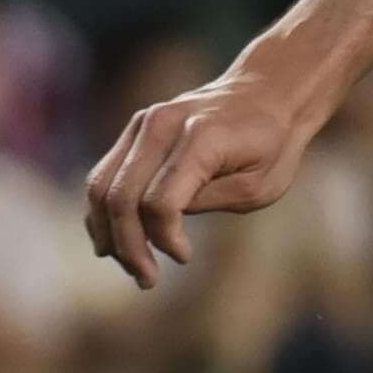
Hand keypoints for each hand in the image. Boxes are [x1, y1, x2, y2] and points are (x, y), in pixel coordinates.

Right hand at [82, 63, 322, 285]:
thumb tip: (162, 222)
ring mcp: (143, 123)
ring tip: (132, 265)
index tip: (184, 257)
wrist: (266, 94)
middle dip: (128, 246)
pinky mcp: (135, 130)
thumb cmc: (271, 146)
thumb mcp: (260, 186)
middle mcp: (162, 125)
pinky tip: (115, 242)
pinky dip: (104, 211)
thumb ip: (210, 201)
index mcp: (200, 137)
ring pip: (102, 186)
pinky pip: (105, 175)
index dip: (164, 238)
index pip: (159, 201)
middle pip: (121, 196)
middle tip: (146, 279)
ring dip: (108, 233)